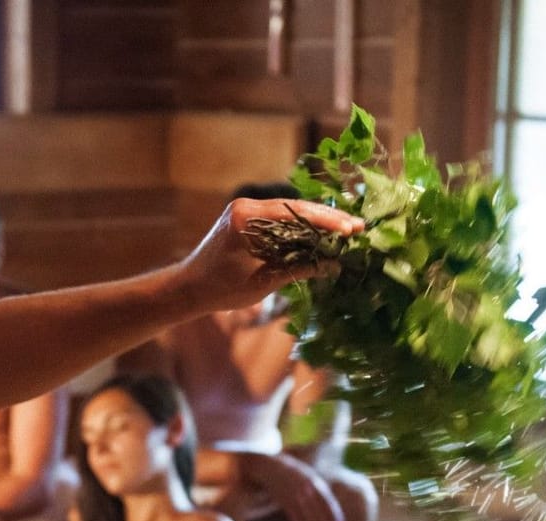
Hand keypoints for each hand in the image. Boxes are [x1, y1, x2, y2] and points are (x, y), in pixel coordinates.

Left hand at [174, 197, 364, 313]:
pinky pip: (279, 219)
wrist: (188, 288)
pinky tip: (321, 234)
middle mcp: (246, 207)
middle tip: (356, 228)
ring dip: (316, 222)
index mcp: (247, 218)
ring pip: (290, 212)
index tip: (350, 229)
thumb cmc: (221, 289)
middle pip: (296, 207)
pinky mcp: (247, 219)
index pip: (295, 213)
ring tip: (346, 230)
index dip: (326, 221)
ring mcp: (246, 211)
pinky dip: (300, 227)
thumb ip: (299, 268)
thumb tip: (334, 264)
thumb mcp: (263, 282)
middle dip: (327, 219)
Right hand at [243, 452, 343, 520]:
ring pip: (308, 516)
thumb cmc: (289, 472)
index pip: (328, 501)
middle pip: (320, 511)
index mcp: (315, 482)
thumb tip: (328, 502)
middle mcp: (307, 488)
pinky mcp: (284, 499)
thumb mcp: (306, 475)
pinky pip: (295, 517)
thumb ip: (317, 487)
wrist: (268, 466)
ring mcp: (296, 494)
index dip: (335, 514)